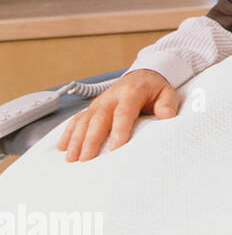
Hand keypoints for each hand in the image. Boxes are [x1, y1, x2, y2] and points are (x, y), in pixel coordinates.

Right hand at [56, 69, 180, 161]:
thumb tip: (167, 119)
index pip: (123, 112)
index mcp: (131, 93)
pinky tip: (62, 147)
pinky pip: (76, 120)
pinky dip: (68, 133)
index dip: (119, 130)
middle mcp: (111, 97)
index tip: (115, 148)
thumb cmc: (154, 89)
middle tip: (86, 159)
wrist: (142, 76)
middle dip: (90, 140)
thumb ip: (167, 106)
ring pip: (83, 121)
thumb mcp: (167, 94)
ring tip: (72, 159)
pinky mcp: (92, 108)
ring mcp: (98, 103)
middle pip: (98, 119)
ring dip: (76, 140)